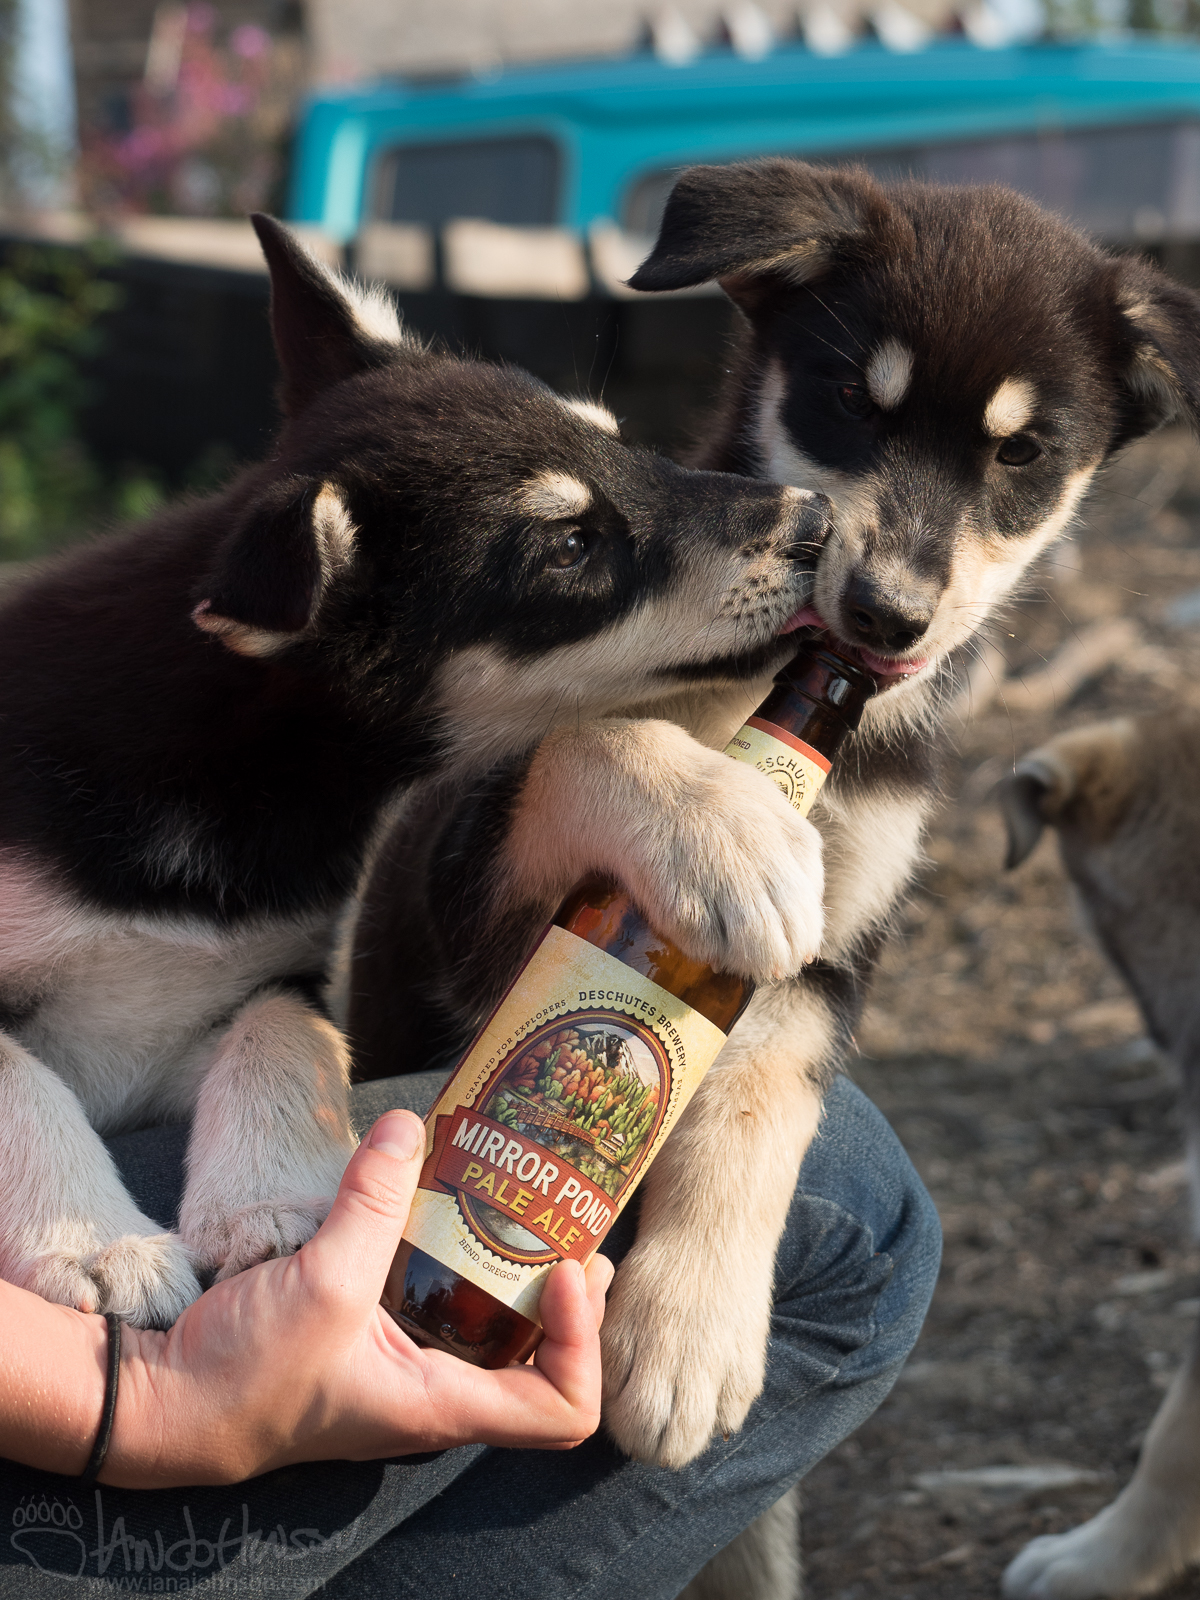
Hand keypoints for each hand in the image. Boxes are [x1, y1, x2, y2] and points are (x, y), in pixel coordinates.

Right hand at [105, 1111, 612, 1486]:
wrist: (169, 1400)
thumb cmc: (247, 1376)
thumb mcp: (322, 1283)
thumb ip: (369, 1201)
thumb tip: (406, 1125)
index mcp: (445, 1405)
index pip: (562, 1409)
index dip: (584, 1342)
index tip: (563, 1270)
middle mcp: (440, 1393)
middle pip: (544, 1358)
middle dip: (566, 1292)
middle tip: (566, 1221)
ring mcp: (409, 1366)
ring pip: (493, 1326)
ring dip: (514, 1267)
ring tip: (524, 1199)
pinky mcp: (376, 1335)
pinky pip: (439, 1299)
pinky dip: (455, 1254)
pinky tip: (447, 1200)